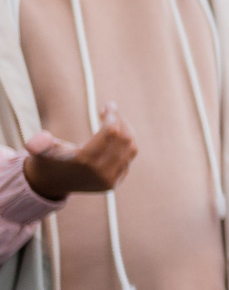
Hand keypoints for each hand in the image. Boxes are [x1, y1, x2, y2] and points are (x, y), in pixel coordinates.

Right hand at [21, 110, 136, 199]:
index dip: (113, 115)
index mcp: (83, 160)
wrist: (50, 184)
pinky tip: (115, 136)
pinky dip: (125, 144)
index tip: (108, 105)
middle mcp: (100, 172)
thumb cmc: (47, 159)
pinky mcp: (114, 183)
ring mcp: (109, 179)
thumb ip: (37, 143)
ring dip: (126, 131)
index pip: (111, 132)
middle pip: (124, 139)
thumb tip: (36, 142)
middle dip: (120, 120)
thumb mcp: (39, 149)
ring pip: (131, 149)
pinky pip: (128, 158)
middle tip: (110, 110)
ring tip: (113, 121)